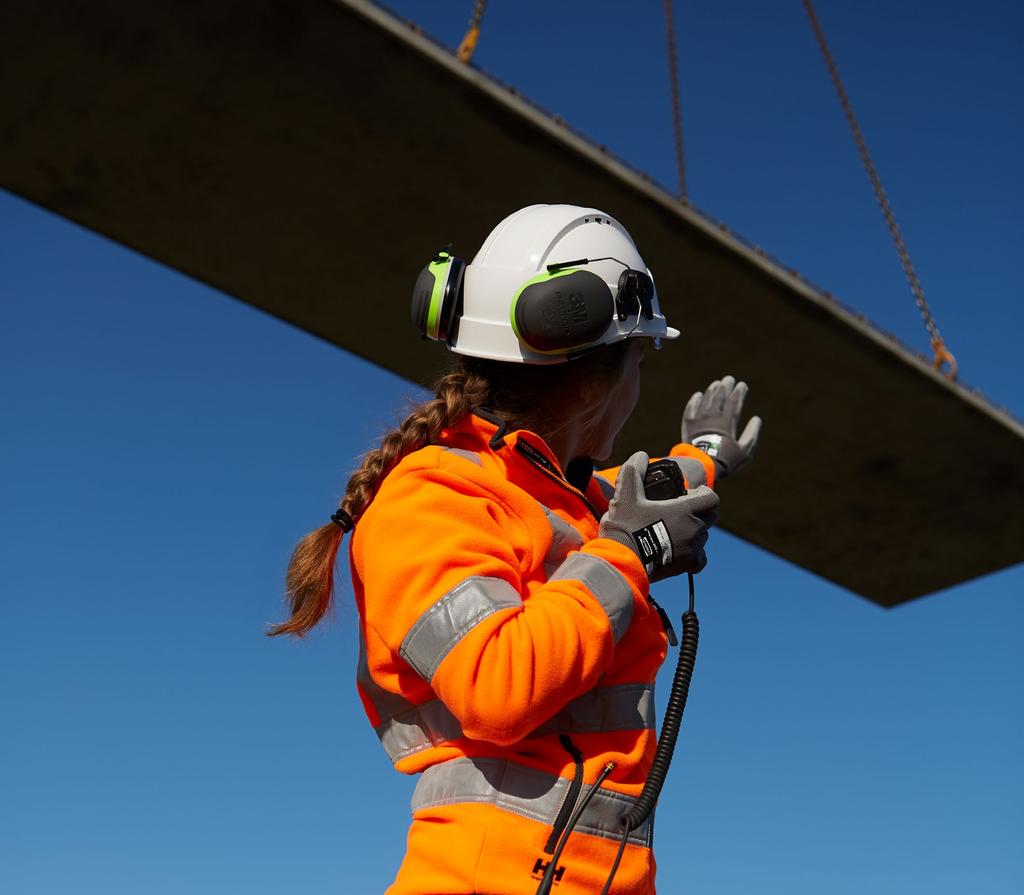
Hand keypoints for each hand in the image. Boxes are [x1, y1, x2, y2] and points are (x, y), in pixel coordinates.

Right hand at [599, 452, 719, 580]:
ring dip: (694, 530)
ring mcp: (693, 549)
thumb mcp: (626, 494)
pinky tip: (681, 549)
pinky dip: (694, 553)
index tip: (689, 494)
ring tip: (674, 529)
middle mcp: (694, 529)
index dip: (703, 493)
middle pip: (710, 516)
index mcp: (685, 510)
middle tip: (679, 509)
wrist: (622, 560)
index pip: (711, 498)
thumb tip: (641, 455)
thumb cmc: (626, 526)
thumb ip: (634, 471)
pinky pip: (700, 558)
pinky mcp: (686, 566)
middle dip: (700, 510)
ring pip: (703, 536)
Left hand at [680, 375, 760, 477]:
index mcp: (727, 422)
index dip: (739, 392)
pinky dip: (695, 401)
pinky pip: (691, 408)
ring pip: (706, 400)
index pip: (734, 401)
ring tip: (716, 383)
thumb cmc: (726, 461)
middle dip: (725, 386)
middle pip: (719, 397)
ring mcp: (699, 419)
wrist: (700, 466)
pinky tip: (698, 395)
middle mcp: (713, 417)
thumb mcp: (745, 450)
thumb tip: (757, 419)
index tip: (742, 385)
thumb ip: (752, 434)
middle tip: (729, 379)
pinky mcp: (688, 424)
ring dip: (712, 390)